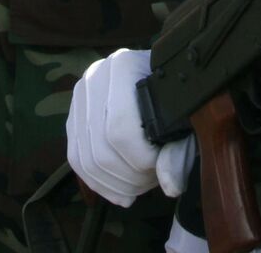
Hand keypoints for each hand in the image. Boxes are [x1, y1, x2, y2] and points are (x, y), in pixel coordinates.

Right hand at [66, 48, 194, 208]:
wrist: (162, 79)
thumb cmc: (177, 96)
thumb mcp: (186, 120)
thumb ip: (179, 151)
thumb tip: (170, 185)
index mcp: (123, 67)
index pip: (120, 126)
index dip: (141, 159)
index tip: (162, 167)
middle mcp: (95, 78)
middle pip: (100, 146)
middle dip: (129, 176)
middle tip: (153, 181)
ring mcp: (80, 98)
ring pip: (85, 157)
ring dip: (115, 184)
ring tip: (140, 186)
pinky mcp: (74, 117)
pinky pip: (76, 159)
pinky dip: (99, 183)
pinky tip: (121, 193)